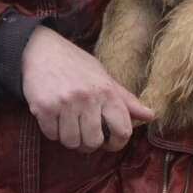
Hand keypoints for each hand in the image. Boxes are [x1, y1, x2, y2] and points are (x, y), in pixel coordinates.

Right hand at [21, 27, 155, 152]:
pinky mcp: (44, 107)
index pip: (123, 130)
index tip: (109, 144)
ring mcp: (65, 103)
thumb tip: (151, 116)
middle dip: (88, 144)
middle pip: (93, 142)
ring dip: (69, 138)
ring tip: (68, 125)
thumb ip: (125, 100)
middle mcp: (88, 97)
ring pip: (71, 142)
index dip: (117, 144)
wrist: (41, 49)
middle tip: (84, 135)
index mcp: (106, 90)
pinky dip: (52, 131)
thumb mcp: (103, 77)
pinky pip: (52, 135)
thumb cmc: (76, 64)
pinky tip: (53, 118)